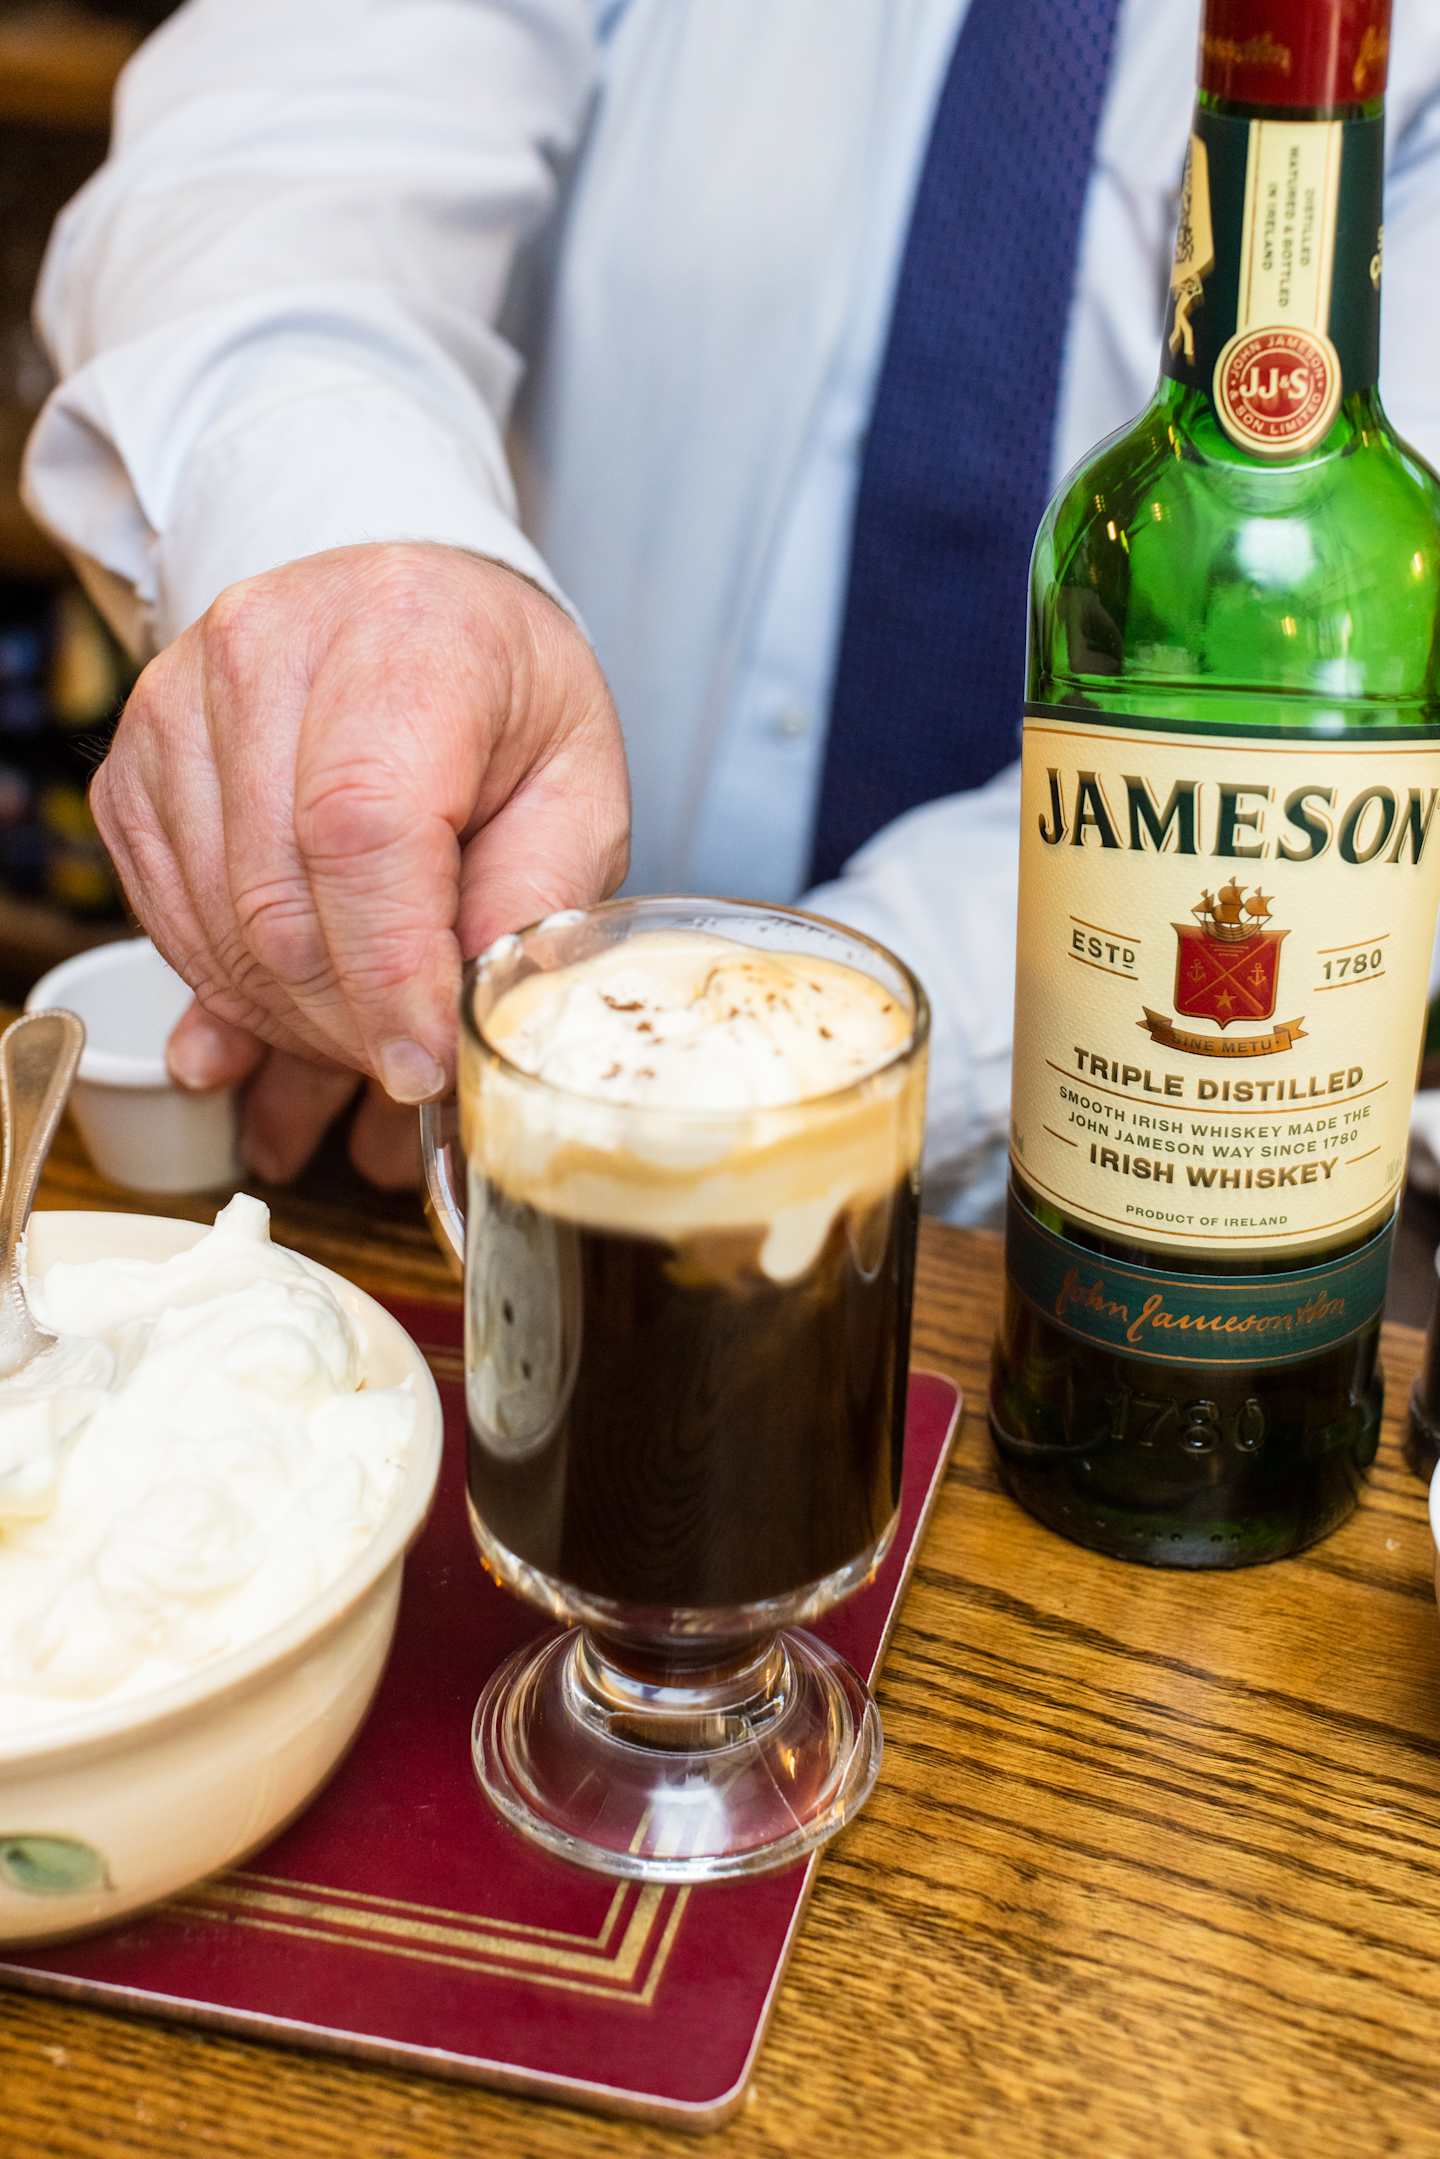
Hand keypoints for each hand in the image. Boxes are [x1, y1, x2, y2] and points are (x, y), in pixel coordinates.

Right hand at [91, 543, 629, 1165]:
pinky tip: (305, 996)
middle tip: (414, 1066)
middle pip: (278, 900)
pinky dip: (237, 992)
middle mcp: (266, 650)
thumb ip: (532, 902)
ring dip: (294, 1023)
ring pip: (217, 931)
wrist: (417, 621)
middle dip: (350, 1023)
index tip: (426, 1064)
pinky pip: (168, 926)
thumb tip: (461, 1026)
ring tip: (370, 1035)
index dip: (389, 971)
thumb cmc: (506, 706)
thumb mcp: (578, 792)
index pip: (362, 828)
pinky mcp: (130, 771)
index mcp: (404, 635)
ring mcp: (176, 706)